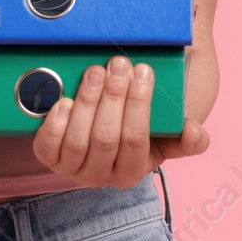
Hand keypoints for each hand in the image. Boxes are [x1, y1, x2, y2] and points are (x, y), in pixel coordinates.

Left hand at [32, 53, 210, 188]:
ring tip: (96, 72)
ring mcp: (73, 170)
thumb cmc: (138, 133)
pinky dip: (55, 123)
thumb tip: (194, 132)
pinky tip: (65, 100)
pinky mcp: (50, 160)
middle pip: (106, 136)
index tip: (143, 70)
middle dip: (114, 96)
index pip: (136, 138)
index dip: (139, 103)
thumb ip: (188, 139)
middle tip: (119, 63)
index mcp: (133, 172)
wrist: (105, 140)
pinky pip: (48, 146)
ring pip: (78, 139)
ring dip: (87, 101)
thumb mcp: (166, 137)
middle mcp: (101, 176)